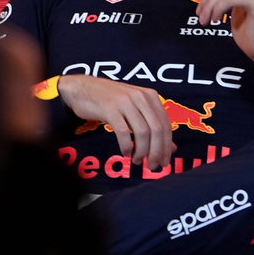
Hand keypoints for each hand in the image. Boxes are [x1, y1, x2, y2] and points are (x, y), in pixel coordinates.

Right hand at [58, 74, 175, 169]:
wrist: (82, 88)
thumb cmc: (110, 100)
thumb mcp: (135, 109)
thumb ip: (152, 125)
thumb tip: (171, 148)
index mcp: (150, 96)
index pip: (166, 125)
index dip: (167, 146)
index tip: (164, 162)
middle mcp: (140, 97)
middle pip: (156, 130)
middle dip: (157, 152)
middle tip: (153, 166)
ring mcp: (125, 102)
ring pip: (142, 132)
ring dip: (142, 151)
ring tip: (138, 160)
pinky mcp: (110, 108)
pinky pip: (123, 132)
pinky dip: (126, 146)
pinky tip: (125, 153)